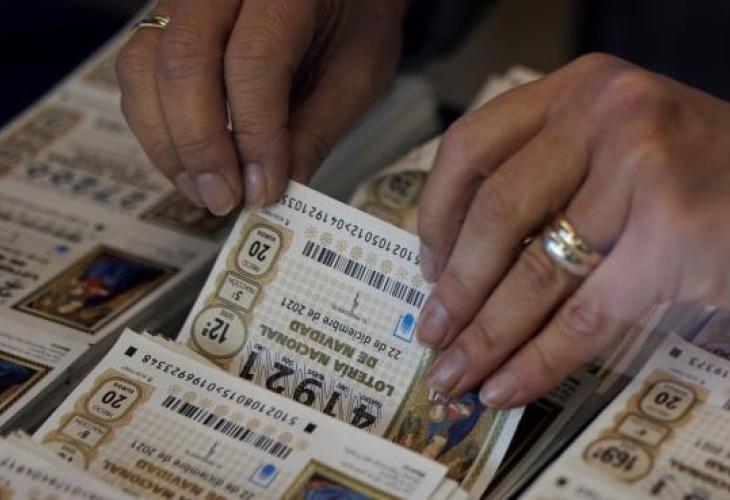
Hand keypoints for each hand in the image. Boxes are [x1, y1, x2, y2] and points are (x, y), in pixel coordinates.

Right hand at [117, 0, 405, 214]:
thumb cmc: (354, 24)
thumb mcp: (357, 76)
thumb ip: (314, 131)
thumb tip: (274, 191)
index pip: (253, 60)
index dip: (255, 135)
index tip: (264, 190)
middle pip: (184, 61)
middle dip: (200, 146)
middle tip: (225, 200)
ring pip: (144, 68)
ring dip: (168, 143)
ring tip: (206, 191)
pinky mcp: (166, 21)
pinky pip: (137, 73)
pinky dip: (156, 128)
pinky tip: (189, 165)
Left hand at [416, 53, 729, 407]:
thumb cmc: (691, 173)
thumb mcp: (609, 148)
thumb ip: (543, 181)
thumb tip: (455, 263)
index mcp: (576, 89)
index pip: (471, 147)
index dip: (436, 216)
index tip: (427, 267)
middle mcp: (604, 114)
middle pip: (495, 213)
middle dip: (456, 289)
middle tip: (431, 334)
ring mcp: (641, 167)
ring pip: (536, 271)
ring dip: (486, 335)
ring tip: (456, 373)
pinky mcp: (674, 231)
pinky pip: (584, 315)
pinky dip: (537, 360)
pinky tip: (506, 387)